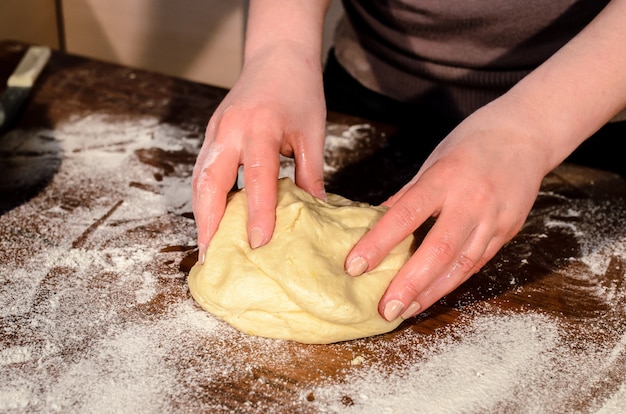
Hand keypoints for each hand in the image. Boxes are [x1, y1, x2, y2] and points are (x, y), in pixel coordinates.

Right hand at [192, 44, 326, 262]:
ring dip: (200, 212)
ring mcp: (216, 130)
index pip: (257, 177)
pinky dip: (203, 196)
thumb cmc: (299, 91)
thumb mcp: (312, 131)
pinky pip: (202, 169)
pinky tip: (210, 217)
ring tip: (206, 245)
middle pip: (210, 181)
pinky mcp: (212, 132)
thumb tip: (314, 212)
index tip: (260, 244)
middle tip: (211, 255)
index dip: (258, 212)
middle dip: (208, 221)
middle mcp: (231, 130)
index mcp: (261, 127)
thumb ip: (310, 173)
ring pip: (199, 177)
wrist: (278, 55)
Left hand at [345, 103, 550, 320]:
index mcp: (445, 178)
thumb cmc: (472, 142)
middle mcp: (471, 201)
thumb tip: (376, 224)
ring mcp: (493, 219)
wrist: (526, 134)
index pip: (405, 216)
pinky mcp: (507, 231)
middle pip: (438, 250)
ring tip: (405, 311)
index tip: (354, 266)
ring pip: (461, 265)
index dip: (377, 244)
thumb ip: (407, 196)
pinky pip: (477, 263)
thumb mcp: (433, 161)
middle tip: (385, 310)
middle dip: (409, 283)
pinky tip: (432, 294)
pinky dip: (452, 281)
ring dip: (431, 292)